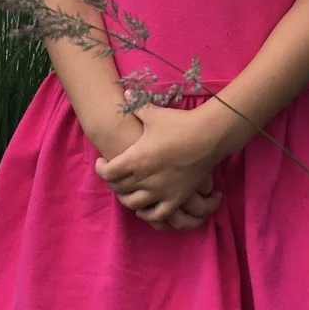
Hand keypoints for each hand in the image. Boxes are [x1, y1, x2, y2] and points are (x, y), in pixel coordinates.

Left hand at [95, 102, 219, 225]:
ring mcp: (160, 191)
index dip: (101, 168)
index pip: (108, 172)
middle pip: (119, 188)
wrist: (207, 136)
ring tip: (127, 190)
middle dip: (113, 182)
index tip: (102, 161)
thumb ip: (137, 106)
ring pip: (134, 204)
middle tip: (114, 173)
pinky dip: (148, 214)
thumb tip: (126, 94)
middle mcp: (144, 179)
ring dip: (127, 198)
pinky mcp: (176, 198)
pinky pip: (157, 215)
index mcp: (135, 159)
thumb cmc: (179, 124)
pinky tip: (145, 208)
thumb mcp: (154, 113)